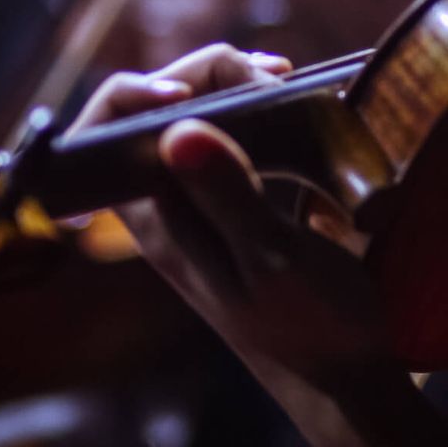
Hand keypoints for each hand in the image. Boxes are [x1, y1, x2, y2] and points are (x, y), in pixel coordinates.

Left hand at [69, 46, 400, 400]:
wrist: (345, 372)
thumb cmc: (311, 325)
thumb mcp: (274, 260)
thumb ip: (227, 196)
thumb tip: (177, 129)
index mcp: (154, 220)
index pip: (102, 133)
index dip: (136, 93)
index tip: (197, 92)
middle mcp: (165, 203)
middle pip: (153, 106)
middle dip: (205, 74)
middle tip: (272, 78)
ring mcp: (200, 198)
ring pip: (194, 112)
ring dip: (233, 83)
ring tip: (285, 80)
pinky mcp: (236, 195)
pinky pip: (229, 129)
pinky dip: (257, 103)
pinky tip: (294, 100)